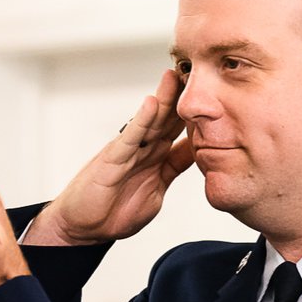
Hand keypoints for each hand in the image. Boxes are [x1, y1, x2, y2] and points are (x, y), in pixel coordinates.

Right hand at [25, 69, 194, 246]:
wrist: (84, 230)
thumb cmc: (114, 212)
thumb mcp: (157, 189)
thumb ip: (174, 168)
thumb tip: (198, 149)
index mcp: (157, 156)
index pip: (179, 128)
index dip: (196, 112)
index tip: (217, 93)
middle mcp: (143, 149)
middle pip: (167, 117)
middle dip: (182, 96)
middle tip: (199, 71)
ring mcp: (128, 152)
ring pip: (150, 121)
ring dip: (163, 98)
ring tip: (175, 75)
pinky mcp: (112, 160)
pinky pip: (129, 138)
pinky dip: (141, 121)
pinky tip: (151, 104)